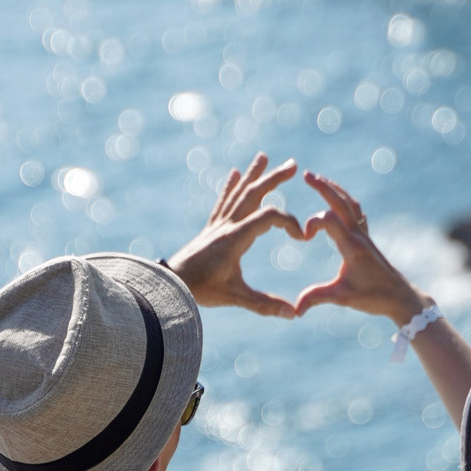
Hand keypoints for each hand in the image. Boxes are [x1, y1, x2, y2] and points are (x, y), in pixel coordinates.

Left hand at [167, 155, 307, 316]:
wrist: (169, 283)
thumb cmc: (200, 289)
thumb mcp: (235, 297)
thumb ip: (265, 304)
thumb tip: (294, 314)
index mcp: (237, 238)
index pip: (270, 216)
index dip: (291, 222)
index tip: (302, 238)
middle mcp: (227, 225)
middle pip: (253, 194)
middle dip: (274, 178)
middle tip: (292, 164)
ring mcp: (217, 225)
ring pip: (238, 193)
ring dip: (253, 175)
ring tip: (263, 157)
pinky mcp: (211, 229)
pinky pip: (223, 202)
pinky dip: (231, 186)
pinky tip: (234, 173)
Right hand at [294, 172, 427, 324]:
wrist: (401, 297)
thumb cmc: (374, 297)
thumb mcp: (342, 298)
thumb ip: (317, 298)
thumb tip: (294, 309)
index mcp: (352, 246)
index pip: (330, 219)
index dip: (312, 222)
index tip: (303, 238)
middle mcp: (359, 236)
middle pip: (341, 203)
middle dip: (324, 187)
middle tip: (306, 174)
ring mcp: (365, 236)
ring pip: (350, 204)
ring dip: (335, 190)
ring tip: (320, 179)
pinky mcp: (368, 240)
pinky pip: (357, 213)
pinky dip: (346, 202)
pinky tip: (339, 200)